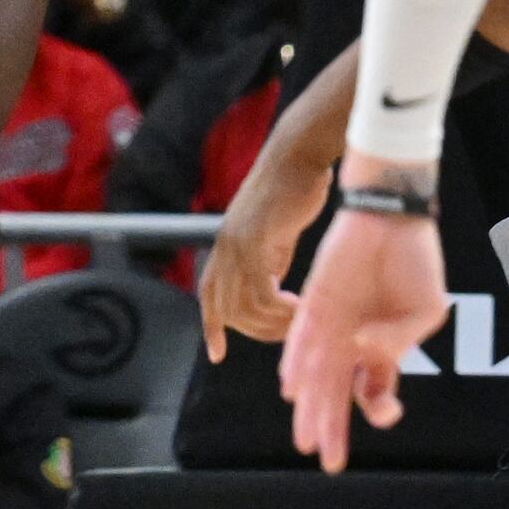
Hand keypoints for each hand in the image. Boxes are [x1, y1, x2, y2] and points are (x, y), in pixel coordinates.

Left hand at [198, 118, 331, 361]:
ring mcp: (237, 243)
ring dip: (271, 325)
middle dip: (255, 332)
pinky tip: (299, 306)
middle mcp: (225, 247)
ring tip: (299, 322)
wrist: (298, 155)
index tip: (217, 354)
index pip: (208, 294)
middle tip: (287, 335)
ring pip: (243, 307)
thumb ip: (269, 261)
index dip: (211, 325)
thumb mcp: (276, 234)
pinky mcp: (255, 240)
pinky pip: (261, 293)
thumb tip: (271, 290)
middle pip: (227, 309)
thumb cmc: (294, 189)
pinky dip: (279, 309)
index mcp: (226, 246)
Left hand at [277, 204, 442, 473]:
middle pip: (339, 393)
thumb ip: (400, 339)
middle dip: (333, 428)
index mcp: (383, 346)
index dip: (378, 408)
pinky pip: (302, 337)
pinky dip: (297, 362)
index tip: (387, 411)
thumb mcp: (427, 309)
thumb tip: (367, 355)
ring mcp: (334, 322)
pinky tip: (291, 389)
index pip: (374, 390)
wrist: (393, 216)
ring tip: (305, 440)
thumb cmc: (415, 261)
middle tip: (328, 462)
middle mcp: (354, 341)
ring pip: (317, 375)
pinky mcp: (316, 300)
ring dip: (311, 408)